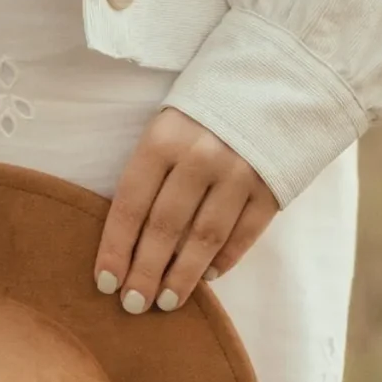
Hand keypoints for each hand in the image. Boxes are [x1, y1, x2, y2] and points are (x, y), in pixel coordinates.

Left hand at [94, 109, 277, 313]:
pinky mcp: (273, 185)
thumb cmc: (205, 111)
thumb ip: (151, 173)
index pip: (130, 204)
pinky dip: (226, 258)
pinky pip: (245, 234)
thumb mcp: (168, 126)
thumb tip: (132, 240)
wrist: (276, 77)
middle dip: (146, 272)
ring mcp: (240, 172)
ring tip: (168, 301)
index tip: (105, 283)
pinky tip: (210, 276)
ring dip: (184, 276)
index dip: (116, 248)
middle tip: (134, 305)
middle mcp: (201, 157)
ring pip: (205, 237)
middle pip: (165, 228)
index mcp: (164, 139)